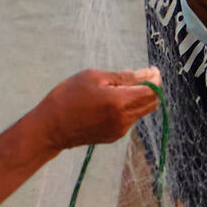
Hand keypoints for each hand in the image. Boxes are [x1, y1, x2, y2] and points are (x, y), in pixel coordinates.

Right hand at [35, 68, 159, 150]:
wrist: (50, 127)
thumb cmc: (68, 97)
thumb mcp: (93, 77)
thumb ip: (123, 77)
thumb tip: (145, 75)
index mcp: (120, 102)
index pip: (152, 91)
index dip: (155, 79)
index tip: (152, 70)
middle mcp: (124, 119)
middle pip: (152, 103)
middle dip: (151, 89)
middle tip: (141, 76)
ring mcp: (119, 130)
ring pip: (140, 111)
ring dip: (137, 98)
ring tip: (117, 88)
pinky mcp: (113, 136)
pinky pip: (128, 119)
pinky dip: (126, 108)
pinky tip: (108, 102)